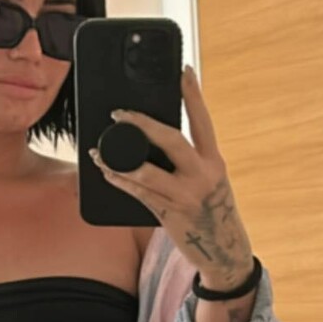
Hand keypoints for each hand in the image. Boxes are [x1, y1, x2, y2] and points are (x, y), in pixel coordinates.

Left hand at [90, 66, 254, 286]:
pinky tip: (106, 173)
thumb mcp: (210, 180)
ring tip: (99, 151)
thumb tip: (155, 139)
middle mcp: (203, 175)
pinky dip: (120, 181)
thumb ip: (191, 161)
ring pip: (147, 172)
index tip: (183, 71)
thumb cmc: (211, 210)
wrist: (223, 251)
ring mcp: (186, 196)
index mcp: (214, 161)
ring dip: (118, 160)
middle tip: (120, 113)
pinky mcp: (170, 215)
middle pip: (172, 140)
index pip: (204, 122)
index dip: (194, 95)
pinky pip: (138, 194)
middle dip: (143, 124)